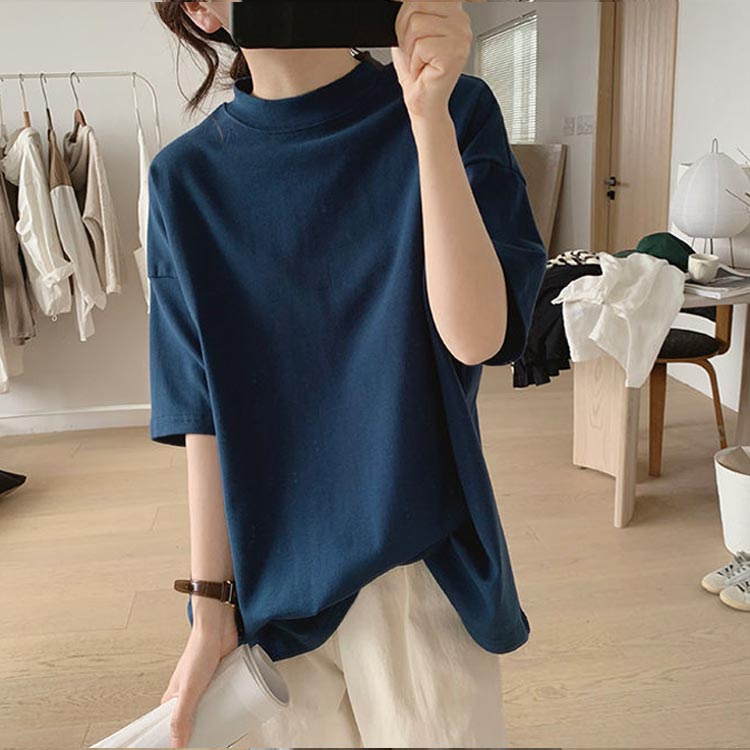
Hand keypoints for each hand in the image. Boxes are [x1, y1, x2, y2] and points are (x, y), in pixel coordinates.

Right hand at [161, 598, 238, 747]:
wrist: (217, 626)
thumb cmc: (199, 652)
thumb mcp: (188, 690)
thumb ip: (181, 718)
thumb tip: (177, 747)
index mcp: (173, 697)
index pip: (171, 725)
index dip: (177, 738)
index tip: (187, 749)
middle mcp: (188, 692)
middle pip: (193, 719)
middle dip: (201, 731)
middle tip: (212, 743)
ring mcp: (206, 684)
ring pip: (211, 707)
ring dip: (216, 718)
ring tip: (226, 732)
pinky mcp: (222, 676)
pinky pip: (224, 694)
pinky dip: (228, 704)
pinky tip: (236, 712)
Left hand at [390, 0, 475, 121]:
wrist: (424, 101)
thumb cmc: (418, 71)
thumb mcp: (408, 32)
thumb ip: (410, 11)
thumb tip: (402, 1)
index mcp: (452, 11)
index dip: (405, 15)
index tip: (412, 35)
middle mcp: (461, 21)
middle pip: (416, 6)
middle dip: (405, 32)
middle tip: (415, 52)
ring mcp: (461, 37)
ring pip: (416, 25)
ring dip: (410, 49)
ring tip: (421, 61)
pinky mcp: (455, 54)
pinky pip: (421, 46)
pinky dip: (415, 61)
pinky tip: (425, 69)